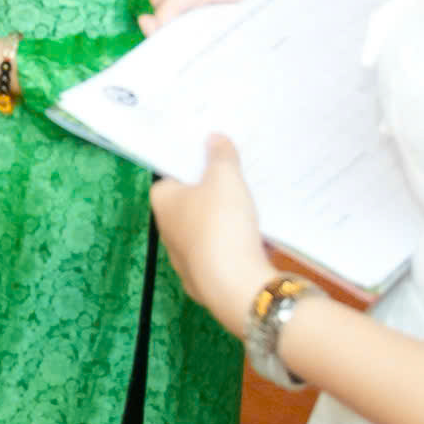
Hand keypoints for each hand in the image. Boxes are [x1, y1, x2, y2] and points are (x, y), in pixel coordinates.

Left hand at [151, 136, 278, 332]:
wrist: (236, 286)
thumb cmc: (221, 223)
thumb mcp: (225, 179)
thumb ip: (221, 156)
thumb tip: (214, 138)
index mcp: (163, 202)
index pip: (172, 177)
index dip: (191, 167)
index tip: (213, 159)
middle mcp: (168, 232)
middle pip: (191, 205)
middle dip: (214, 195)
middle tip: (238, 181)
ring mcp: (186, 261)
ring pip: (209, 233)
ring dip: (230, 225)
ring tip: (255, 211)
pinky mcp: (208, 283)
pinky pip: (225, 258)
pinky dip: (239, 249)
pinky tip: (261, 244)